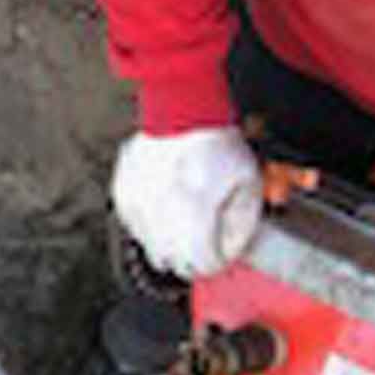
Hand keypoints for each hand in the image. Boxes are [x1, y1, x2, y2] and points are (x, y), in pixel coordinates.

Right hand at [111, 127, 262, 277]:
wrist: (182, 108)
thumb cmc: (216, 143)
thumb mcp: (249, 185)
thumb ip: (244, 226)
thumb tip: (233, 250)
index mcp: (194, 218)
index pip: (204, 265)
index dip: (219, 260)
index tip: (224, 249)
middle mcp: (161, 218)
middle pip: (177, 264)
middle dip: (195, 256)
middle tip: (207, 239)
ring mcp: (138, 208)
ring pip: (153, 250)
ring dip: (172, 244)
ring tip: (187, 220)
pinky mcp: (124, 197)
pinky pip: (136, 228)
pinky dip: (151, 226)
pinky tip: (167, 208)